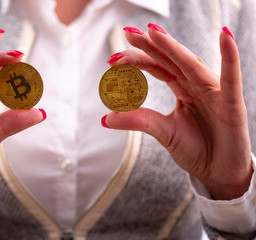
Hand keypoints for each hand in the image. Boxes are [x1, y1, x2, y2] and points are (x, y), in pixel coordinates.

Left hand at [103, 24, 251, 199]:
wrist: (219, 172)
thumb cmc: (196, 149)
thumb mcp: (163, 132)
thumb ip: (140, 121)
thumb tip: (105, 118)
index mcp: (182, 89)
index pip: (157, 68)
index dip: (137, 60)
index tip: (112, 59)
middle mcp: (196, 85)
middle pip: (171, 60)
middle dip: (150, 45)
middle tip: (128, 33)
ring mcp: (214, 92)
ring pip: (192, 65)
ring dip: (174, 47)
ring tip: (155, 32)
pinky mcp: (231, 104)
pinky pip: (231, 78)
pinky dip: (230, 57)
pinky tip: (224, 37)